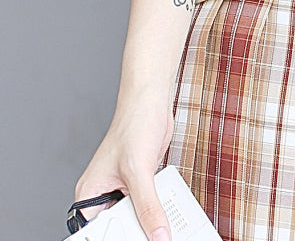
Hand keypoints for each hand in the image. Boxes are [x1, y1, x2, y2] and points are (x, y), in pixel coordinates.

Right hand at [74, 93, 175, 240]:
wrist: (152, 103)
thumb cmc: (134, 125)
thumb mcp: (139, 173)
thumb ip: (148, 207)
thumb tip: (157, 234)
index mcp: (90, 193)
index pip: (94, 230)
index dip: (112, 237)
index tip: (131, 239)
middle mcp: (104, 192)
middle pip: (116, 226)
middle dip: (133, 230)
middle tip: (152, 237)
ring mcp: (123, 186)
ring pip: (134, 215)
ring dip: (148, 221)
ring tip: (161, 229)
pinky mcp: (141, 180)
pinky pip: (148, 203)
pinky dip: (157, 209)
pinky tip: (167, 213)